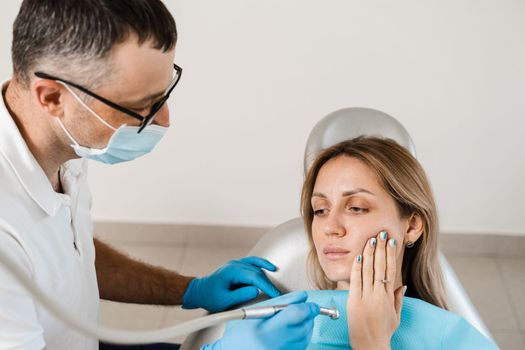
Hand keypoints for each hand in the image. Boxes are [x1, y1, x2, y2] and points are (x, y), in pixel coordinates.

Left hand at [182, 256, 280, 311]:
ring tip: (275, 285)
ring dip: (267, 275)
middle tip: (277, 293)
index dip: (266, 286)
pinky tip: (270, 267)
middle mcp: (235, 264)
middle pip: (257, 271)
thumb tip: (256, 290)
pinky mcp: (238, 266)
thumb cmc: (208, 296)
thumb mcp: (224, 300)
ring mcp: (236, 263)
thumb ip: (241, 295)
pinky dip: (262, 265)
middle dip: (268, 283)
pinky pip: (253, 262)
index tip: (275, 293)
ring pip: (256, 266)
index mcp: (231, 271)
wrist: (198, 291)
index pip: (254, 277)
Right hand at [202, 291, 320, 349]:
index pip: (297, 314)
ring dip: (305, 324)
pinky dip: (302, 335)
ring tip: (290, 321)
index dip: (308, 307)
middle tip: (299, 309)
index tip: (311, 303)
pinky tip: (290, 331)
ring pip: (307, 334)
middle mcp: (277, 344)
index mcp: (267, 330)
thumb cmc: (244, 332)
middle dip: (307, 315)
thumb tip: (303, 296)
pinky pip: (303, 344)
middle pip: (305, 325)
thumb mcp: (259, 312)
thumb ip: (283, 301)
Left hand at [347, 231, 404, 349]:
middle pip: (380, 266)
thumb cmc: (383, 332)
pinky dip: (357, 268)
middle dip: (380, 248)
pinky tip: (359, 257)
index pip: (390, 270)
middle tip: (380, 234)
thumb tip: (401, 284)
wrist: (371, 345)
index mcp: (388, 297)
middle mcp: (378, 295)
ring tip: (370, 240)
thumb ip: (398, 299)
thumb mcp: (395, 316)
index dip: (391, 254)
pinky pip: (356, 281)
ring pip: (368, 271)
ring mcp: (365, 297)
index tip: (391, 242)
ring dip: (369, 253)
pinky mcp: (354, 301)